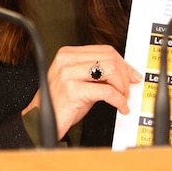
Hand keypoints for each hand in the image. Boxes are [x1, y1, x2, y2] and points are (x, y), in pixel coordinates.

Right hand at [24, 45, 142, 140]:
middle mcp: (67, 61)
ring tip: (122, 98)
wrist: (39, 120)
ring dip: (122, 87)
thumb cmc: (60, 103)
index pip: (105, 50)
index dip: (123, 63)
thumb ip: (98, 73)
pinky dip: (119, 100)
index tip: (132, 75)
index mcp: (68, 54)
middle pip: (110, 58)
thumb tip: (127, 73)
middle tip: (127, 90)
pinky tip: (120, 107)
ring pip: (110, 71)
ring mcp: (68, 74)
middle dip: (125, 75)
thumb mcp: (79, 81)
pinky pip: (106, 91)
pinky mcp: (73, 90)